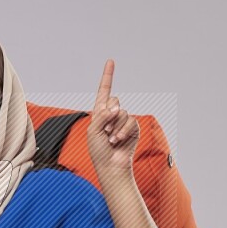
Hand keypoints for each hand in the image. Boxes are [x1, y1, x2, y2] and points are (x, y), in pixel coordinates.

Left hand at [86, 59, 139, 180]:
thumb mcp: (93, 131)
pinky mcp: (133, 128)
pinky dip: (123, 131)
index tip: (111, 61)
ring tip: (110, 139)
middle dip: (109, 115)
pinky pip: (131, 121)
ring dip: (115, 127)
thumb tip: (115, 107)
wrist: (110, 165)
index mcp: (100, 113)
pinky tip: (118, 140)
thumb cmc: (98, 151)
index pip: (104, 91)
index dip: (108, 76)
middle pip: (114, 100)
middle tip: (105, 130)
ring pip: (122, 112)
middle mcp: (112, 114)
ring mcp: (123, 121)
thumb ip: (102, 115)